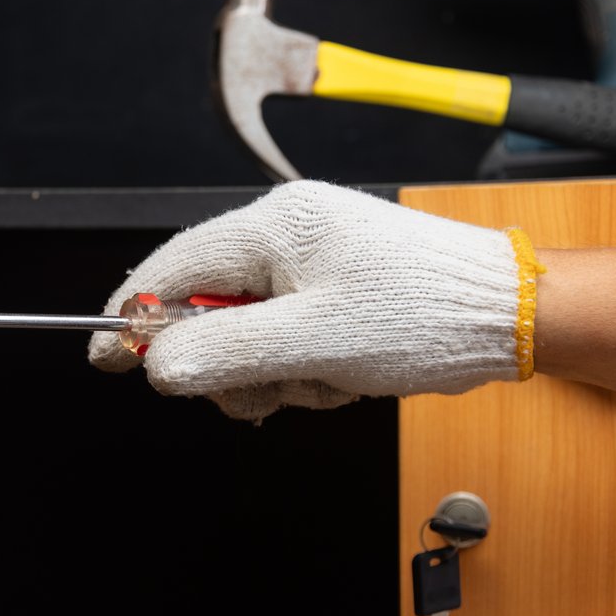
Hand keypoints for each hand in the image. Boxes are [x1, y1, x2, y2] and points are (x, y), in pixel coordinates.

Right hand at [87, 181, 543, 420]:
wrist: (510, 315)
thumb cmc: (426, 315)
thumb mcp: (312, 343)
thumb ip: (224, 351)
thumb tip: (153, 365)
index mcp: (273, 226)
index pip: (169, 268)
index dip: (131, 318)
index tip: (106, 360)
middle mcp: (284, 233)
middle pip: (203, 308)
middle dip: (229, 361)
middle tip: (268, 388)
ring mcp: (308, 261)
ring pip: (242, 333)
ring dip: (273, 374)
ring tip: (324, 379)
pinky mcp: (329, 289)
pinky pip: (280, 338)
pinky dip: (300, 369)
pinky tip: (339, 374)